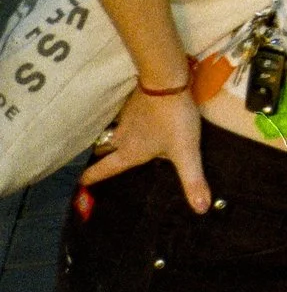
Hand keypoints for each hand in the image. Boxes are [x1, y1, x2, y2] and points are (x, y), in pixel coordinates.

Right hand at [82, 75, 211, 212]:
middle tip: (98, 166)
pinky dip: (127, 125)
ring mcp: (125, 119)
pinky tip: (136, 124)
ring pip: (113, 134)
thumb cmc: (173, 120)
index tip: (81, 183)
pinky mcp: (133, 104)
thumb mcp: (186, 152)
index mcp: (129, 152)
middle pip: (104, 151)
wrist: (166, 81)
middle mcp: (122, 138)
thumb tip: (200, 209)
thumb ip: (192, 180)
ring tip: (115, 148)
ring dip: (112, 142)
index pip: (104, 169)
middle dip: (100, 159)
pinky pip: (125, 119)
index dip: (92, 178)